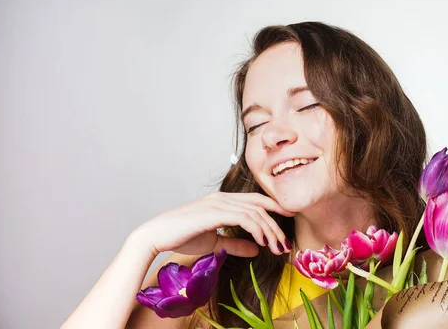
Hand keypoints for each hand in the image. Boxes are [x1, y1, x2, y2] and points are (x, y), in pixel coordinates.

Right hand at [130, 192, 295, 257]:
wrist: (158, 235)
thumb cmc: (182, 237)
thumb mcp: (214, 242)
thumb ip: (235, 243)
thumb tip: (257, 250)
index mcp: (223, 201)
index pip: (255, 200)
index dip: (274, 207)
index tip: (289, 218)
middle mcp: (223, 198)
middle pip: (260, 204)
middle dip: (278, 221)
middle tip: (287, 241)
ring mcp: (219, 203)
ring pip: (255, 212)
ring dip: (270, 230)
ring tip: (277, 247)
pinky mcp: (215, 211)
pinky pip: (244, 217)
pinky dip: (257, 229)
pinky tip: (262, 242)